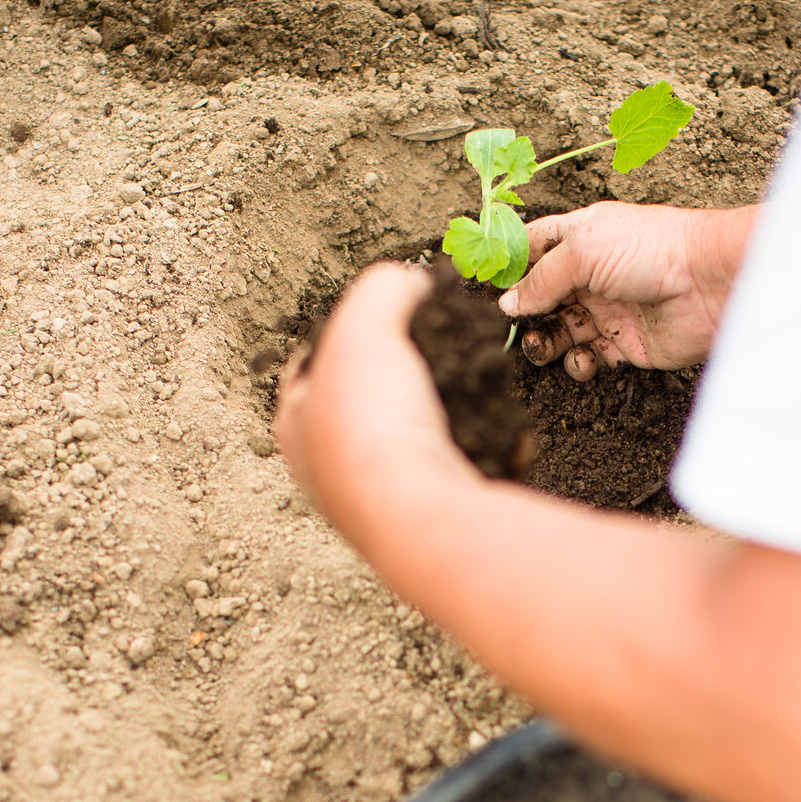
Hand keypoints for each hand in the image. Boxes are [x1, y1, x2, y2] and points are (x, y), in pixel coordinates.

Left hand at [273, 263, 480, 547]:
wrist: (423, 517)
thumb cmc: (375, 428)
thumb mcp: (368, 324)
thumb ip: (386, 288)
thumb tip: (411, 284)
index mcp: (297, 423)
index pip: (312, 363)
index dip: (348, 328)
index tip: (386, 312)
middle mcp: (331, 469)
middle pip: (371, 399)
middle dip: (409, 369)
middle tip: (442, 344)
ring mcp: (382, 497)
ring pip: (420, 435)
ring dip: (453, 407)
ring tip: (480, 381)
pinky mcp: (433, 516)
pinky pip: (463, 466)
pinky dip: (487, 444)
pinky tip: (503, 428)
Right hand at [497, 201, 755, 380]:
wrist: (709, 283)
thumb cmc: (652, 249)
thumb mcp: (583, 250)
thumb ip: (540, 279)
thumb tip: (508, 304)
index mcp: (580, 237)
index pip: (531, 248)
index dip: (506, 266)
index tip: (481, 288)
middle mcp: (591, 273)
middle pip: (539, 296)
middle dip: (520, 312)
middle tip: (507, 326)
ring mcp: (606, 309)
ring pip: (558, 330)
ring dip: (542, 341)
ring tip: (540, 345)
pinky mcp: (623, 344)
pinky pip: (586, 358)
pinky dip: (576, 364)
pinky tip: (583, 358)